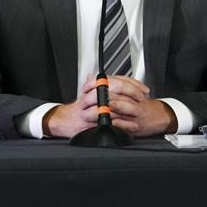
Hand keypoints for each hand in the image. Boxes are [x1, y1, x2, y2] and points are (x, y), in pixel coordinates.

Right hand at [44, 75, 173, 137]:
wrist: (63, 120)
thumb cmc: (80, 108)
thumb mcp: (91, 93)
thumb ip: (105, 87)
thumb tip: (123, 82)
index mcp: (94, 87)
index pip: (116, 80)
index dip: (132, 84)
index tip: (143, 89)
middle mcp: (91, 96)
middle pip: (113, 88)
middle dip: (131, 93)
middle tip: (141, 98)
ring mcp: (90, 110)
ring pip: (110, 105)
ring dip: (126, 109)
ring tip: (138, 112)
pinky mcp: (90, 123)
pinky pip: (107, 123)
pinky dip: (121, 125)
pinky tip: (130, 126)